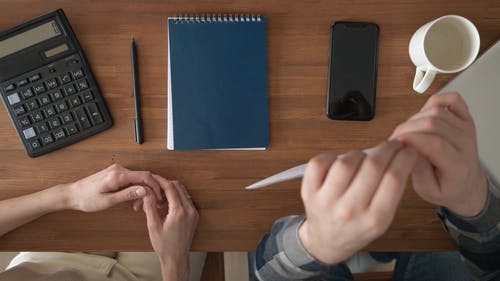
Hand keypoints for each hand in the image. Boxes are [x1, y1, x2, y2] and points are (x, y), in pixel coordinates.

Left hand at [67, 164, 163, 211]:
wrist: (72, 194)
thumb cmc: (87, 199)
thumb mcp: (108, 201)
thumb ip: (128, 194)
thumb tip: (144, 190)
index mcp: (118, 176)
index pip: (144, 176)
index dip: (155, 186)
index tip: (159, 196)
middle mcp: (119, 170)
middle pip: (143, 177)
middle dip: (149, 191)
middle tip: (149, 205)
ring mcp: (117, 171)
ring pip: (137, 179)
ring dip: (141, 192)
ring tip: (137, 206)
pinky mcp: (115, 174)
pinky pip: (131, 179)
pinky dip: (135, 189)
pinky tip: (132, 200)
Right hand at [143, 175, 198, 280]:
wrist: (176, 257)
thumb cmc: (164, 245)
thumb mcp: (153, 226)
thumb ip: (150, 207)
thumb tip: (146, 191)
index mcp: (179, 212)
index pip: (170, 187)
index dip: (160, 181)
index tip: (151, 178)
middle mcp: (189, 210)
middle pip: (178, 186)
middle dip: (164, 184)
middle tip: (153, 187)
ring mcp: (193, 212)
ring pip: (182, 192)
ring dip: (170, 191)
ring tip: (157, 198)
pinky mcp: (194, 215)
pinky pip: (185, 200)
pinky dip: (176, 197)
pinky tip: (165, 205)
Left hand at [298, 141, 417, 263]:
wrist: (327, 242)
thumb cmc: (357, 227)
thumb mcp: (384, 219)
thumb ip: (393, 191)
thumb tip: (402, 153)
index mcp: (374, 219)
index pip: (394, 178)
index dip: (404, 158)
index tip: (408, 150)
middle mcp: (349, 211)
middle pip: (372, 166)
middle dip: (387, 149)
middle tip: (391, 144)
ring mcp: (326, 201)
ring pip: (346, 161)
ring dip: (359, 154)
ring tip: (363, 160)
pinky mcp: (308, 192)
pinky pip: (319, 163)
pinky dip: (331, 156)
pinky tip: (338, 162)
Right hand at [390, 92, 487, 216]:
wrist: (466, 185)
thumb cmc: (446, 188)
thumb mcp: (427, 191)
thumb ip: (418, 172)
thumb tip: (407, 151)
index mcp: (459, 166)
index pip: (436, 144)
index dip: (411, 139)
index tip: (394, 143)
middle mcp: (466, 144)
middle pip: (434, 124)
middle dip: (407, 128)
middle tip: (395, 139)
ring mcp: (467, 129)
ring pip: (437, 111)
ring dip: (414, 118)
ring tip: (406, 132)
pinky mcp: (465, 119)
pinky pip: (452, 100)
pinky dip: (434, 101)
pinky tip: (423, 114)